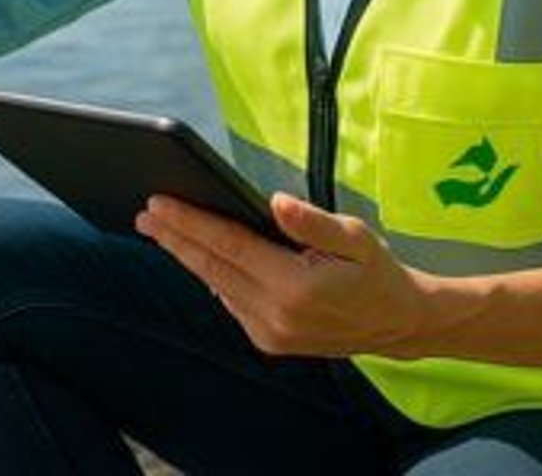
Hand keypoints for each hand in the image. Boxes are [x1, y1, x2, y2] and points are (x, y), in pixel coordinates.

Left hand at [135, 192, 441, 359]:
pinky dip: (211, 275)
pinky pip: (230, 301)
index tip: (159, 202)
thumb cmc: (376, 271)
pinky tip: (194, 254)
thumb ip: (313, 221)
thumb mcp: (356, 237)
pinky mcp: (268, 341)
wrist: (397, 325)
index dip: (190, 222)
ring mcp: (269, 334)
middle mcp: (276, 316)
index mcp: (295, 287)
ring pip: (216, 285)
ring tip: (159, 229)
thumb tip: (274, 202)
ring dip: (187, 256)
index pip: (229, 246)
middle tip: (144, 212)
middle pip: (212, 266)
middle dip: (174, 237)